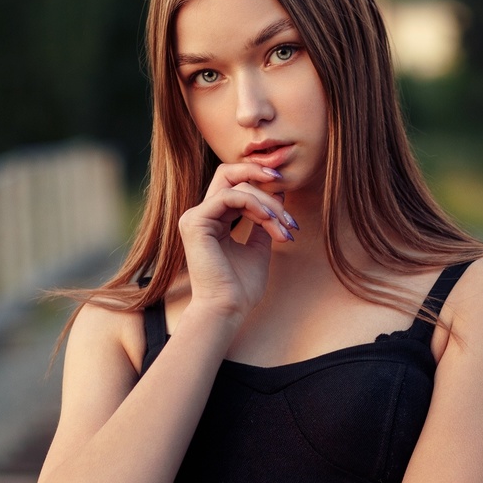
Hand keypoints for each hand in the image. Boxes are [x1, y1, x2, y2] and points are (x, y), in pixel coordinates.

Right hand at [178, 163, 295, 321]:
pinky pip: (229, 196)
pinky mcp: (195, 221)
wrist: (227, 309)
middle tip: (284, 182)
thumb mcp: (259, 248)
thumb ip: (263, 222)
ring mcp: (195, 217)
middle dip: (259, 173)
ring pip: (236, 186)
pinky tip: (269, 220)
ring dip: (267, 202)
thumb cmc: (241, 287)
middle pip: (229, 174)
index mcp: (213, 220)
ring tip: (284, 225)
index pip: (237, 187)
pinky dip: (254, 204)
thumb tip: (279, 194)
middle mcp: (201, 215)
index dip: (263, 189)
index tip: (287, 206)